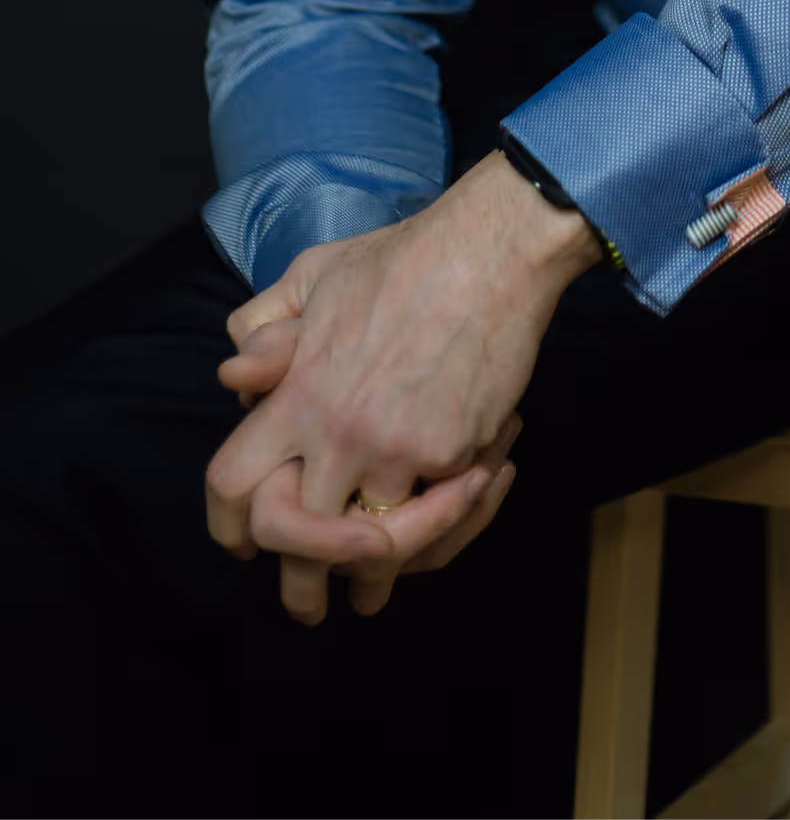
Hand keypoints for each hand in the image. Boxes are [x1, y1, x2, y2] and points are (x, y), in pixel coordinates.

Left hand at [205, 152, 598, 623]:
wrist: (490, 251)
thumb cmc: (402, 257)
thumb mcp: (315, 274)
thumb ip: (265, 326)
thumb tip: (234, 376)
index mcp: (297, 391)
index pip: (231, 481)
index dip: (229, 523)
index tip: (242, 546)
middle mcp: (339, 431)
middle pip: (298, 540)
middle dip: (302, 586)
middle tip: (310, 608)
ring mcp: (398, 447)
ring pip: (374, 543)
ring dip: (375, 576)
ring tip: (374, 597)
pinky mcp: (454, 453)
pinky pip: (438, 509)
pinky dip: (445, 518)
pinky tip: (448, 517)